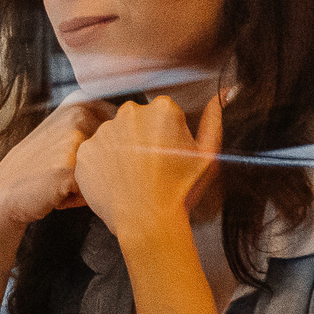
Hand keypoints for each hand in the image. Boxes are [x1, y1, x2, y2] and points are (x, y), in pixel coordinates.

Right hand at [0, 95, 116, 242]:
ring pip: (111, 169)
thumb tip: (145, 133)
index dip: (110, 152)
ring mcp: (74, 139)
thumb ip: (99, 125)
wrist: (4, 192)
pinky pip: (98, 188)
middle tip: (66, 173)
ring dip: (93, 182)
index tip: (77, 159)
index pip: (125, 128)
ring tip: (62, 182)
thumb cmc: (39, 167)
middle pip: (121, 150)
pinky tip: (58, 193)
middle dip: (101, 169)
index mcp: (80, 101)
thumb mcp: (64, 132)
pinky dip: (83, 197)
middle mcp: (78, 114)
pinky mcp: (70, 167)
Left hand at [73, 91, 224, 245]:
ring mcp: (104, 131)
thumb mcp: (207, 154)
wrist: (147, 221)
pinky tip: (116, 181)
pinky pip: (94, 153)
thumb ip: (214, 119)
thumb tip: (227, 91)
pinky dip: (103, 166)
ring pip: (113, 136)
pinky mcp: (85, 150)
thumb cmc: (181, 190)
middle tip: (150, 168)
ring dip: (121, 151)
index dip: (166, 135)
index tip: (167, 155)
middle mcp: (129, 112)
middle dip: (141, 138)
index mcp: (162, 108)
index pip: (161, 114)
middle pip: (135, 121)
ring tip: (133, 177)